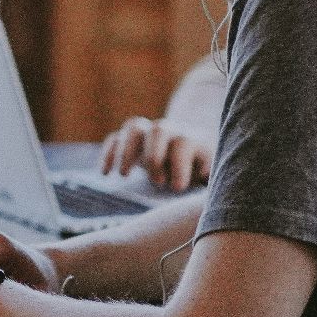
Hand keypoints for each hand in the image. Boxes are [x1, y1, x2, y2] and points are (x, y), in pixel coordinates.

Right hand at [98, 116, 214, 191]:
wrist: (191, 148)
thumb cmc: (203, 170)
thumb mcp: (212, 175)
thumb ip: (211, 180)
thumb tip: (209, 186)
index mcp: (192, 140)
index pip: (183, 145)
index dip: (179, 165)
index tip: (177, 188)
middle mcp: (170, 132)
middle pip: (159, 130)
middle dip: (154, 155)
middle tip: (157, 182)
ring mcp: (148, 133)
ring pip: (134, 127)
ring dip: (126, 151)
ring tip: (124, 176)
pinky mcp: (130, 140)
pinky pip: (115, 138)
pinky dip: (108, 153)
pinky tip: (105, 173)